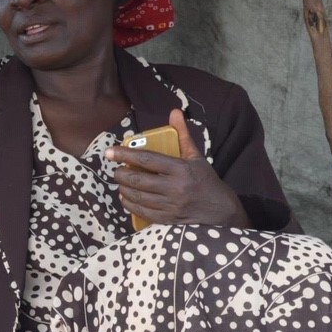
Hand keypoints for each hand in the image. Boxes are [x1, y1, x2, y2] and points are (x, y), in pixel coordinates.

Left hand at [106, 109, 250, 227]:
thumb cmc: (206, 181)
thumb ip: (182, 135)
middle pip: (138, 180)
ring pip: (137, 197)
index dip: (125, 154)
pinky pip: (141, 212)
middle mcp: (175, 188)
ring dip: (123, 188)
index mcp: (181, 169)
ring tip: (121, 182)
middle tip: (116, 169)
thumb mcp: (196, 157)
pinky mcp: (167, 220)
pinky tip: (126, 197)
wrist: (222, 211)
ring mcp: (170, 206)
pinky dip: (129, 204)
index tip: (109, 152)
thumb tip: (174, 112)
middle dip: (121, 174)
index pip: (147, 159)